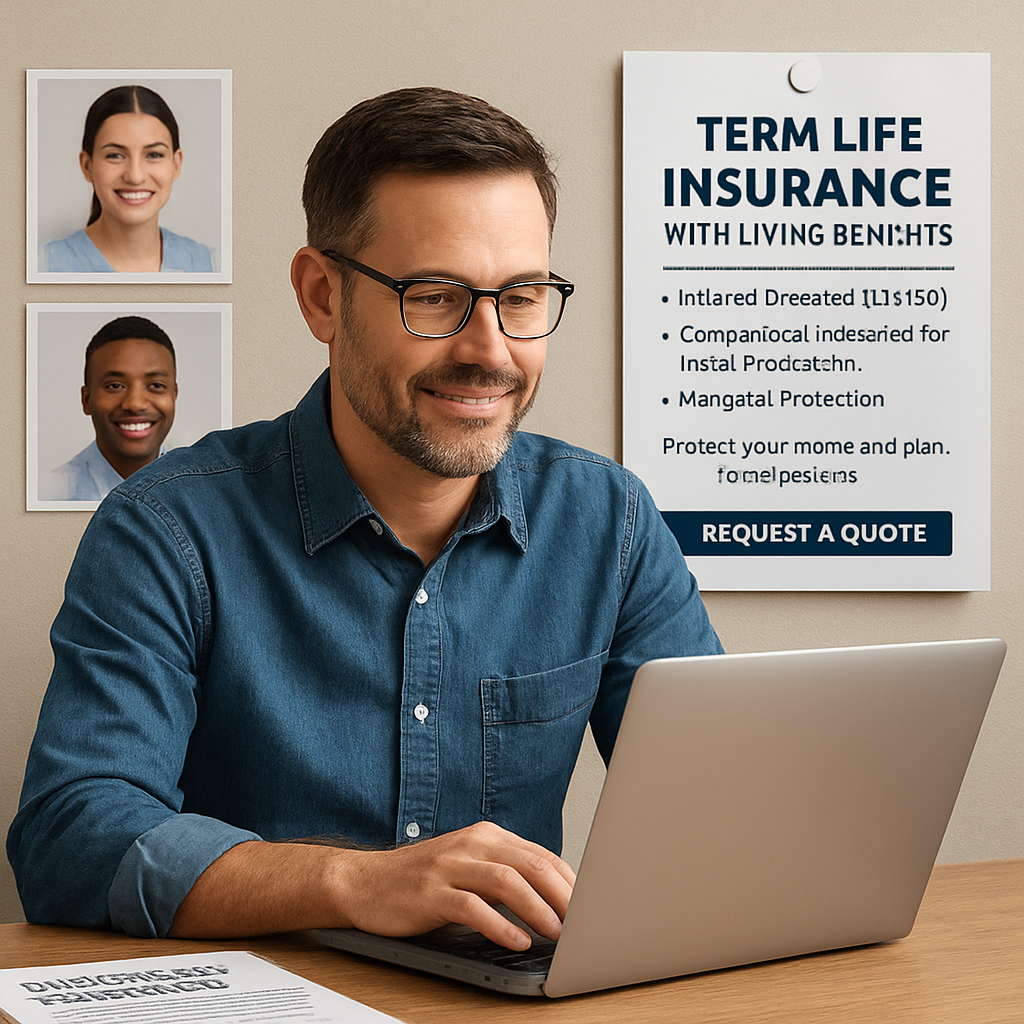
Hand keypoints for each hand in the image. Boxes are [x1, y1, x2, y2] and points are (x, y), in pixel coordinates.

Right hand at [170, 821, 574, 946]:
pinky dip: (499, 924)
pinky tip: (516, 940)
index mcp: (486, 836)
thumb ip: (505, 875)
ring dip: (537, 908)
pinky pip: (472, 906)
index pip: (540, 855)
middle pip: (530, 863)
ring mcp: (450, 865)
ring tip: (558, 933)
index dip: (569, 881)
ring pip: (506, 880)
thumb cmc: (422, 880)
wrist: (364, 882)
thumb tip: (556, 899)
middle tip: (585, 922)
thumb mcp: (468, 868)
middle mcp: (471, 844)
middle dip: (563, 894)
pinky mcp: (431, 891)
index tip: (592, 906)